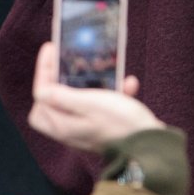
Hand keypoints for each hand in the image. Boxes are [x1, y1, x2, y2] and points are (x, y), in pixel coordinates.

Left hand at [28, 41, 159, 152]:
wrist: (153, 145)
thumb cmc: (121, 123)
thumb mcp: (90, 104)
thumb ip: (61, 97)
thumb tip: (40, 90)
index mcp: (62, 125)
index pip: (41, 94)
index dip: (43, 70)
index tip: (52, 49)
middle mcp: (70, 130)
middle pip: (49, 104)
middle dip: (53, 83)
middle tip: (65, 66)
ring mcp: (86, 131)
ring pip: (75, 103)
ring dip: (89, 85)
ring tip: (103, 71)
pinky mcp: (103, 130)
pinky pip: (100, 108)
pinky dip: (112, 94)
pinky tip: (128, 85)